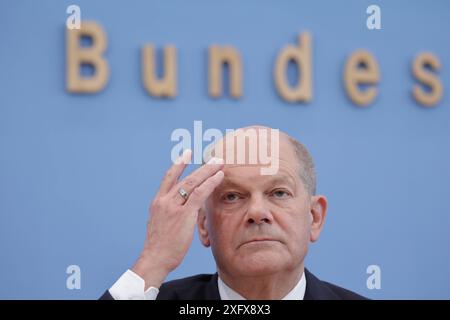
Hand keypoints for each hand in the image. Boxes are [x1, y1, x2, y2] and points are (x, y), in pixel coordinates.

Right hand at [132, 150, 223, 288]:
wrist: (155, 258)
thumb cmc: (160, 247)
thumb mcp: (161, 225)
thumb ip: (171, 214)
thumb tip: (183, 211)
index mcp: (158, 202)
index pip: (169, 178)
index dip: (178, 164)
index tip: (186, 154)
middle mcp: (164, 200)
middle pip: (185, 177)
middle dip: (201, 167)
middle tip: (213, 158)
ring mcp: (173, 206)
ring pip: (193, 182)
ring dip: (208, 171)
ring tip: (220, 162)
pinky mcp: (183, 214)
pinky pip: (199, 194)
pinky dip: (210, 183)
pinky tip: (219, 176)